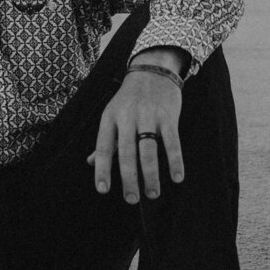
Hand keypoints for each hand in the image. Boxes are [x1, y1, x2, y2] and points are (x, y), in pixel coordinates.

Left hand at [88, 67, 183, 203]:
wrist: (152, 71)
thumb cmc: (129, 99)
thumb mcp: (112, 114)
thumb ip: (106, 140)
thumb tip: (91, 163)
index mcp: (110, 117)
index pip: (104, 147)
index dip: (102, 169)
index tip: (103, 190)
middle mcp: (127, 117)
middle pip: (127, 152)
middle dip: (129, 179)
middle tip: (131, 199)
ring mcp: (148, 116)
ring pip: (148, 150)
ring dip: (151, 175)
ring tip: (152, 194)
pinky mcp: (168, 116)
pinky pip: (172, 142)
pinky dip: (175, 161)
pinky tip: (177, 178)